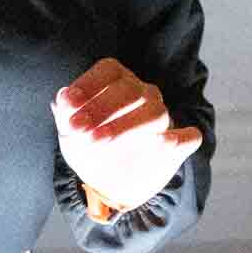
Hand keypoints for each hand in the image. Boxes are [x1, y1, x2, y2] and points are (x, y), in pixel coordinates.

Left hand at [51, 57, 203, 214]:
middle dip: (101, 108)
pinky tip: (161, 144)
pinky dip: (178, 139)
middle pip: (130, 91)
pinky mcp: (177, 145)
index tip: (67, 104)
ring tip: (97, 141)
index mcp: (117, 81)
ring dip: (124, 126)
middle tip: (77, 128)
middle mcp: (143, 94)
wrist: (106, 182)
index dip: (88, 84)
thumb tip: (62, 98)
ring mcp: (162, 119)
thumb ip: (65, 115)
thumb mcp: (69, 133)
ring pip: (155, 113)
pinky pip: (189, 137)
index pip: (109, 70)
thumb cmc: (87, 146)